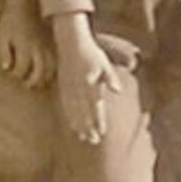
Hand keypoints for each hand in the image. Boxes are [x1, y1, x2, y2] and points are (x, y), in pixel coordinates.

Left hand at [0, 0, 51, 88]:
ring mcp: (50, 46)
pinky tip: (48, 69)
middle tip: (27, 84)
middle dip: (32, 82)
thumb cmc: (13, 15)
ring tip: (38, 79)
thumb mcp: (3, 32)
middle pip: (38, 76)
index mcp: (23, 47)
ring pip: (51, 71)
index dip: (15, 73)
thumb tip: (7, 68)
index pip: (20, 71)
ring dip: (44, 78)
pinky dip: (54, 69)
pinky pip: (59, 62)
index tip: (13, 71)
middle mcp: (39, 50)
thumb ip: (4, 52)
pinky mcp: (57, 43)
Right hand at [54, 23, 121, 144]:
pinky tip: (72, 124)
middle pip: (83, 112)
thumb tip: (117, 90)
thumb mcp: (104, 63)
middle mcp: (78, 88)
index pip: (95, 106)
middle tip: (93, 140)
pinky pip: (65, 104)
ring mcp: (68, 87)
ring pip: (73, 110)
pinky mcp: (62, 85)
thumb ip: (110, 77)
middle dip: (88, 127)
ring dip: (78, 124)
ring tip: (83, 137)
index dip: (98, 120)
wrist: (70, 40)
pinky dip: (69, 116)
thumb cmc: (90, 52)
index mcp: (89, 83)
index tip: (102, 133)